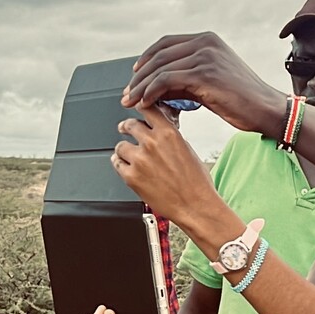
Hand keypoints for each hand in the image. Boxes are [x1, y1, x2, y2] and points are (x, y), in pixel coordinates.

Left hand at [110, 105, 233, 236]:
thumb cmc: (197, 183)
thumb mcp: (188, 150)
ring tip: (129, 155)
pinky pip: (117, 164)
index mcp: (168, 134)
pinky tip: (127, 167)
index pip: (147, 109)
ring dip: (124, 149)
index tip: (135, 108)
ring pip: (120, 146)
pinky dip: (121, 164)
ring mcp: (139, 160)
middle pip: (129, 125)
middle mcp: (152, 144)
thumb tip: (158, 132)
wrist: (195, 206)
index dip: (139, 107)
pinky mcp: (131, 177)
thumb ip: (169, 138)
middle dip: (127, 127)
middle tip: (125, 129)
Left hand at [124, 33, 289, 137]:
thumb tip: (156, 88)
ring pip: (160, 67)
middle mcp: (206, 42)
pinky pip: (167, 80)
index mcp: (207, 40)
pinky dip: (152, 92)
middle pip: (159, 55)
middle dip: (139, 76)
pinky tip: (146, 103)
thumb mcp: (209, 83)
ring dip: (141, 86)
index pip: (166, 43)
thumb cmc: (242, 101)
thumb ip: (184, 80)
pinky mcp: (204, 73)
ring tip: (131, 102)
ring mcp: (205, 55)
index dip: (146, 59)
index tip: (134, 76)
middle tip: (127, 94)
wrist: (267, 109)